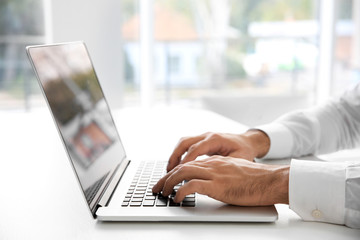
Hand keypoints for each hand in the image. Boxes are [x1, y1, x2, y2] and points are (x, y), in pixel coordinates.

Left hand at [153, 156, 288, 205]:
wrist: (270, 180)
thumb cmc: (256, 179)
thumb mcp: (234, 172)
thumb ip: (220, 174)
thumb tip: (209, 183)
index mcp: (215, 161)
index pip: (188, 164)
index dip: (174, 172)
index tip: (166, 180)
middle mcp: (212, 164)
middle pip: (182, 167)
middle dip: (166, 178)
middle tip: (157, 188)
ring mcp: (214, 173)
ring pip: (183, 173)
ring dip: (169, 183)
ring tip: (163, 193)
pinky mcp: (217, 185)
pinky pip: (192, 186)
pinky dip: (180, 191)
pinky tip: (176, 198)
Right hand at [167, 130, 269, 171]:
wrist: (248, 141)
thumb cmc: (245, 150)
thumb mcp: (238, 159)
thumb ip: (223, 166)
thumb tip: (210, 175)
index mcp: (216, 139)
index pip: (196, 149)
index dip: (186, 160)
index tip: (179, 171)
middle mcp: (207, 135)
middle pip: (185, 142)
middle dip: (175, 156)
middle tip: (169, 170)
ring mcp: (203, 136)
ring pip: (183, 142)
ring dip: (175, 154)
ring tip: (170, 169)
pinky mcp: (202, 141)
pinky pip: (187, 145)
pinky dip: (180, 154)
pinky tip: (177, 165)